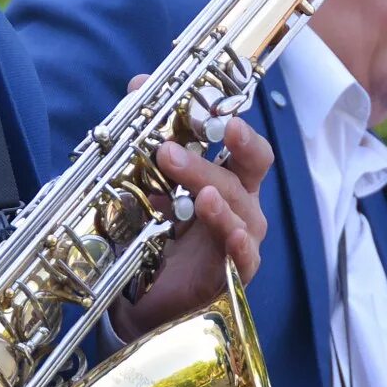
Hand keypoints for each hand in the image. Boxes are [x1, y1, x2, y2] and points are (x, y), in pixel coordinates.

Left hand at [114, 90, 272, 342]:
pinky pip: (244, 257)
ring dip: (215, 193)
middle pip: (249, 168)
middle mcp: (241, 205)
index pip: (243, 143)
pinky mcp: (231, 275)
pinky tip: (227, 231)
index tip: (210, 101)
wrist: (145, 302)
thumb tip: (137, 83)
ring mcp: (240, 240)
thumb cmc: (159, 237)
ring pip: (242, 209)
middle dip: (228, 149)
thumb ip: (146, 136)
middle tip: (180, 144)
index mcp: (228, 179)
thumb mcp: (147, 183)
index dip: (232, 119)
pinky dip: (236, 241)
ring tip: (196, 189)